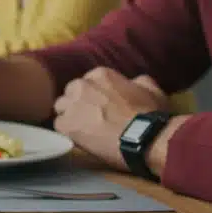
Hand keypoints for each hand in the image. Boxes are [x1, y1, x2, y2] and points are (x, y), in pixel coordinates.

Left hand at [53, 68, 169, 171]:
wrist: (146, 138)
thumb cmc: (151, 115)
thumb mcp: (152, 90)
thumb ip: (139, 82)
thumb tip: (134, 81)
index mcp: (100, 74)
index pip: (88, 82)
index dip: (94, 95)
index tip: (102, 106)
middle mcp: (82, 85)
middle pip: (71, 93)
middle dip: (78, 103)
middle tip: (91, 117)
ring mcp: (72, 104)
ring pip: (61, 107)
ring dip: (70, 116)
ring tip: (84, 129)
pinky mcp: (65, 124)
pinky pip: (59, 125)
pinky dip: (68, 131)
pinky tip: (80, 138)